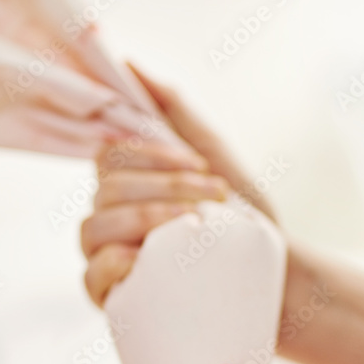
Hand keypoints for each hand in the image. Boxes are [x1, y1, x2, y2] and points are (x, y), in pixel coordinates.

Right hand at [81, 67, 276, 306]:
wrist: (273, 275)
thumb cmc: (243, 218)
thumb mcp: (215, 156)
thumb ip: (173, 110)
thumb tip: (129, 65)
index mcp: (125, 185)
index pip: (109, 156)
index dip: (150, 155)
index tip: (198, 165)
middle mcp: (108, 219)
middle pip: (105, 189)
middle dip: (163, 187)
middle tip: (215, 196)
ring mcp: (107, 259)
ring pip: (93, 227)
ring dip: (145, 218)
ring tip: (193, 225)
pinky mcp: (115, 298)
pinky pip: (90, 279)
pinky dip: (114, 264)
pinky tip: (143, 259)